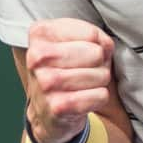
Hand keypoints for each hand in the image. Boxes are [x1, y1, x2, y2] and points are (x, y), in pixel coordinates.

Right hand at [24, 18, 114, 142]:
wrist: (44, 108)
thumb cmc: (63, 67)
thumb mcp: (73, 40)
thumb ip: (93, 34)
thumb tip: (105, 46)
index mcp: (40, 34)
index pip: (91, 34)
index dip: (97, 43)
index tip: (84, 50)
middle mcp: (37, 57)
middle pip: (97, 54)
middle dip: (100, 63)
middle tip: (85, 69)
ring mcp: (45, 83)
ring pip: (101, 75)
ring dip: (100, 81)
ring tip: (83, 83)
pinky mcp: (57, 107)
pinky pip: (100, 96)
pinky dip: (99, 97)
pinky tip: (83, 98)